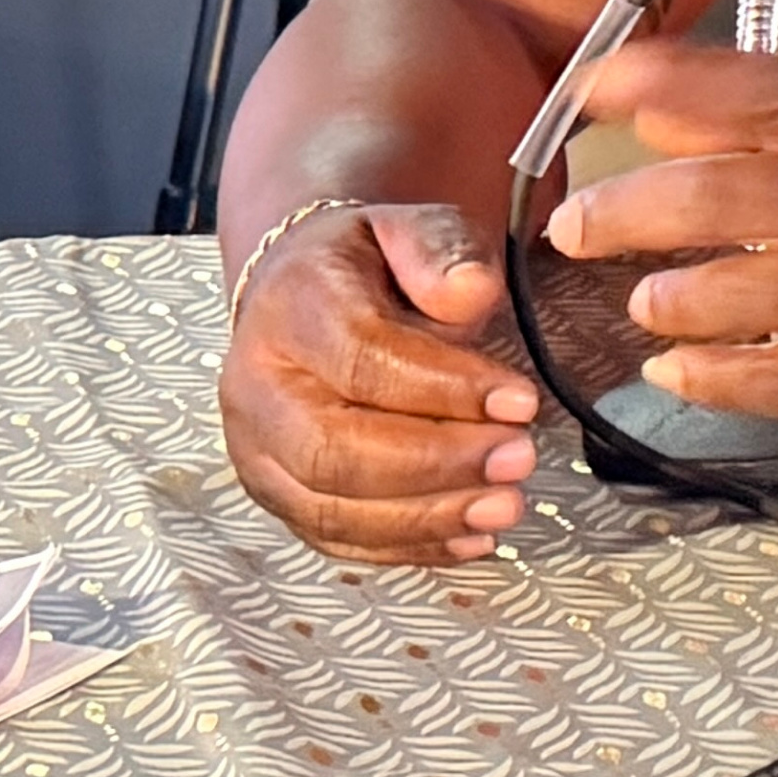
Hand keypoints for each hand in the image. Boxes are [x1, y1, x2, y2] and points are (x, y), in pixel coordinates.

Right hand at [218, 203, 543, 563]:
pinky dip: (406, 549)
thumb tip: (469, 293)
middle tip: (521, 459)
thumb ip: (440, 250)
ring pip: (331, 508)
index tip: (521, 401)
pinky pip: (335, 540)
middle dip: (437, 463)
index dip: (445, 388)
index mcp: (288, 307)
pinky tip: (471, 539)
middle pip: (335, 448)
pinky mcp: (276, 496)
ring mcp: (257, 451)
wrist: (298, 296)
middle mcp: (256, 387)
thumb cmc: (367, 266)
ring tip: (507, 505)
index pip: (362, 358)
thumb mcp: (408, 227)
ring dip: (427, 517)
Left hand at [547, 42, 777, 437]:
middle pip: (718, 200)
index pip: (752, 95)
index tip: (588, 92)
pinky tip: (678, 368)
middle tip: (573, 227)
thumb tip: (661, 108)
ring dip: (665, 301)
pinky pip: (771, 381)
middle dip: (622, 213)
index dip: (657, 88)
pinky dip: (706, 376)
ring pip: (733, 298)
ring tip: (646, 303)